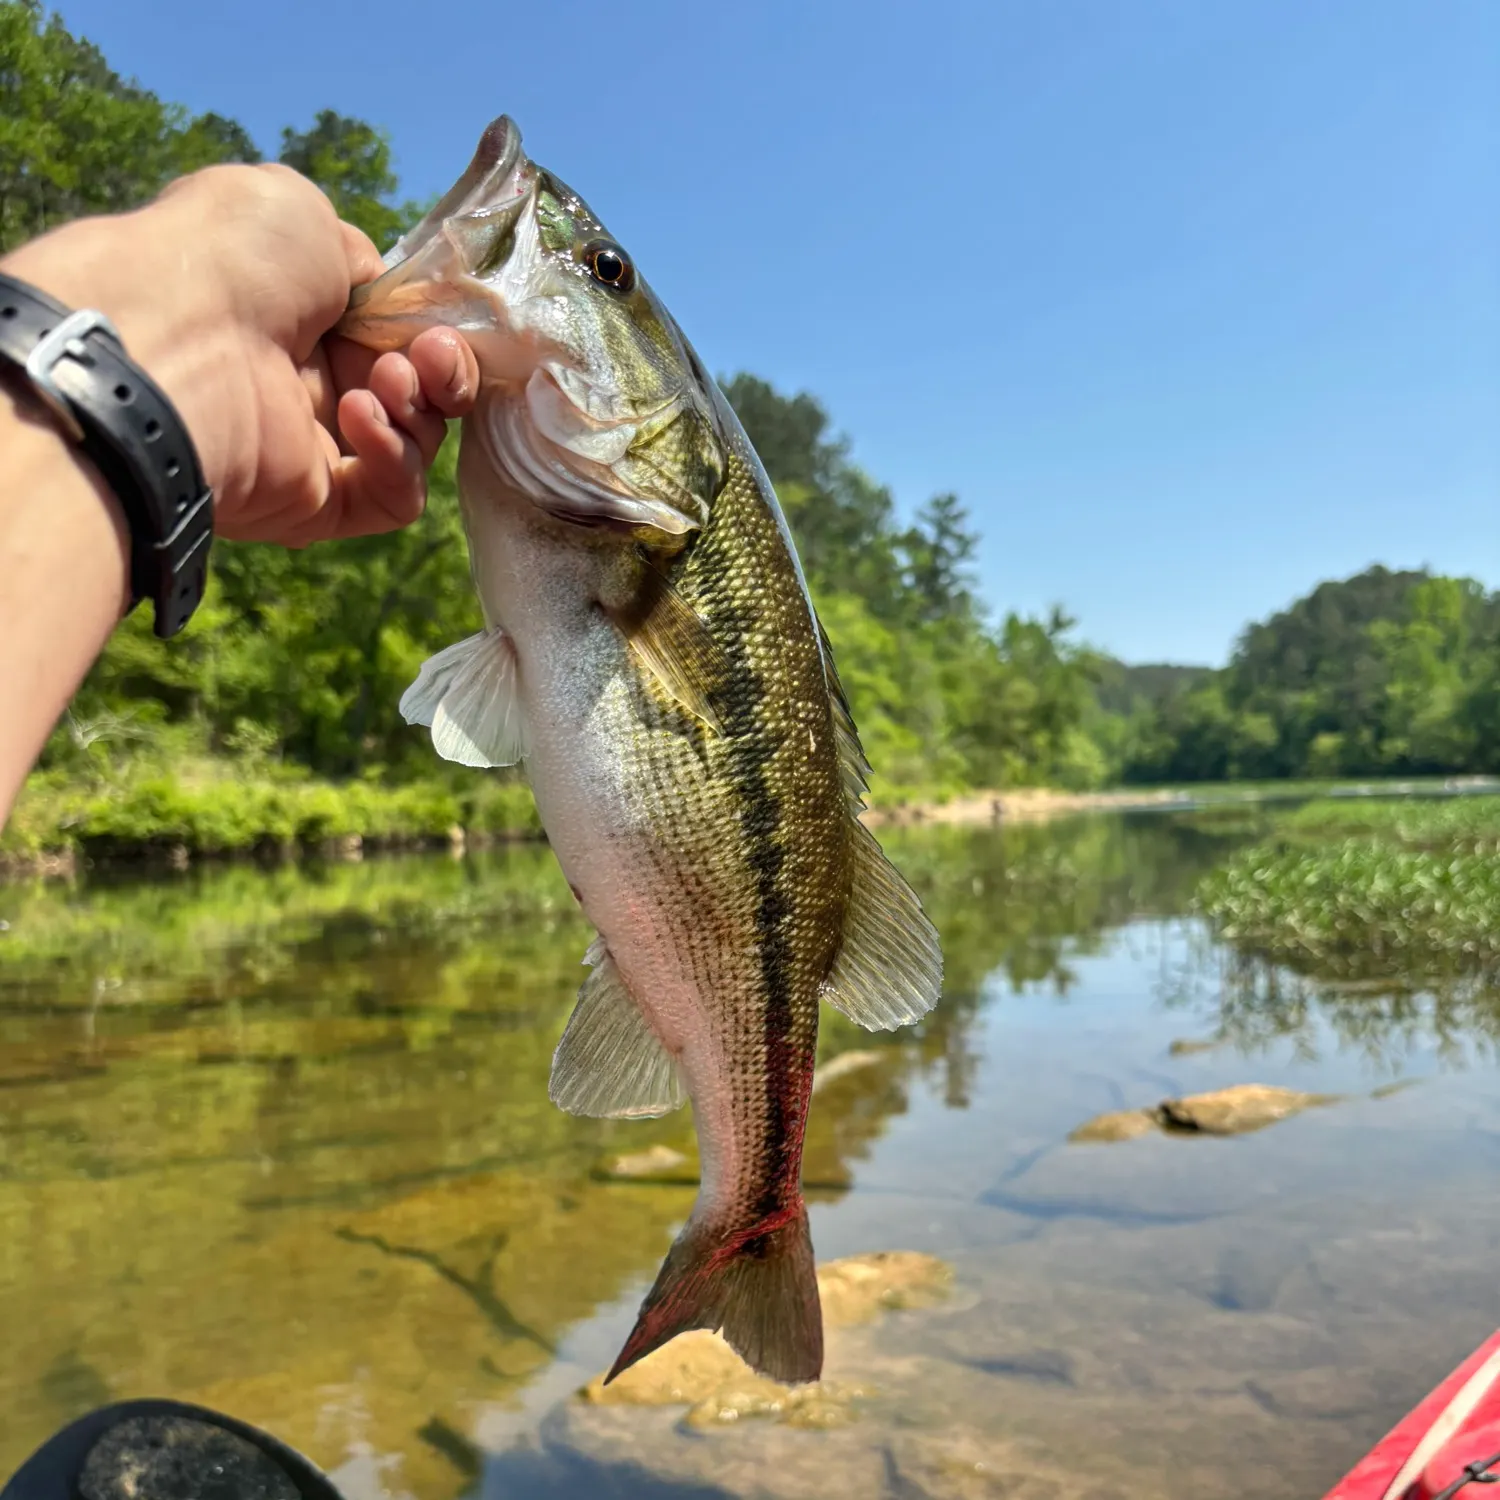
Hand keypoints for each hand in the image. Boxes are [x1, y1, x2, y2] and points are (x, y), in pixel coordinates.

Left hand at [0, 163, 478, 546]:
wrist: (178, 337)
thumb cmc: (231, 261)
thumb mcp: (300, 214)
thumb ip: (352, 256)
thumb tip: (374, 295)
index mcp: (302, 317)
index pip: (398, 336)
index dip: (432, 330)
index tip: (435, 322)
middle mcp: (307, 384)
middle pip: (418, 392)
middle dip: (440, 370)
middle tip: (427, 355)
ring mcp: (311, 448)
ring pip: (414, 446)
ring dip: (416, 408)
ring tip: (383, 380)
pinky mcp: (316, 505)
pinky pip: (391, 500)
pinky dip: (395, 459)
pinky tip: (359, 417)